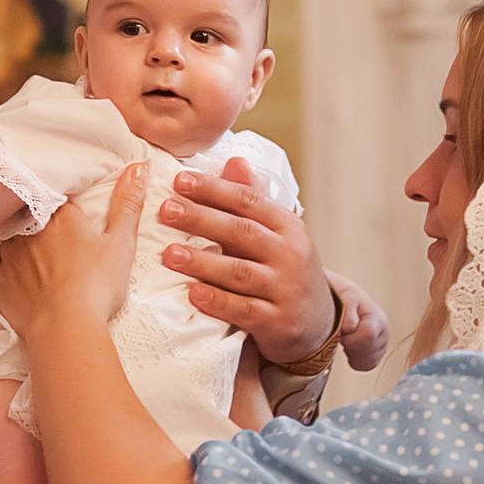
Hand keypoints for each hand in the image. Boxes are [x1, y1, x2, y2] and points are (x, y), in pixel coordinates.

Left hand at [0, 163, 144, 337]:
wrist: (66, 328)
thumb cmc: (97, 287)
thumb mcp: (122, 243)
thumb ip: (128, 204)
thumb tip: (138, 166)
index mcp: (62, 215)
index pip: (62, 200)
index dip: (69, 212)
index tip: (77, 226)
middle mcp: (31, 227)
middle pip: (35, 216)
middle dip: (45, 226)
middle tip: (60, 247)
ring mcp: (10, 251)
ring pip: (12, 237)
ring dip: (23, 244)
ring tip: (39, 262)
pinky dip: (4, 265)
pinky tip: (18, 275)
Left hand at [161, 158, 333, 363]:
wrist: (317, 323)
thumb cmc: (286, 272)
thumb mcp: (278, 235)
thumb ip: (253, 201)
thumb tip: (234, 160)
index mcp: (288, 227)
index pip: (250, 201)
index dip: (214, 189)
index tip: (179, 180)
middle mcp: (290, 255)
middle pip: (242, 232)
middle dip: (201, 218)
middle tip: (165, 210)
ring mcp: (285, 290)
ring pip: (240, 272)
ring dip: (202, 262)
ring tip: (169, 253)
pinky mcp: (276, 322)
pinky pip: (243, 310)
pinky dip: (218, 302)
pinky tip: (193, 293)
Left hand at [328, 270, 390, 371]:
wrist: (343, 301)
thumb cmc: (341, 300)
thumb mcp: (344, 300)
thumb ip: (348, 313)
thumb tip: (351, 327)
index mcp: (377, 317)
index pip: (368, 336)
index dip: (351, 338)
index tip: (342, 333)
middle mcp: (383, 331)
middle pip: (369, 352)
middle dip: (352, 346)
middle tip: (343, 337)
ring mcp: (381, 343)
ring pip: (369, 361)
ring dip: (354, 353)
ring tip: (347, 340)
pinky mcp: (376, 353)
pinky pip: (367, 365)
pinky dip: (356, 360)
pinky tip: (350, 348)